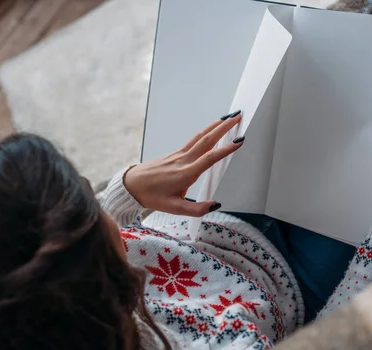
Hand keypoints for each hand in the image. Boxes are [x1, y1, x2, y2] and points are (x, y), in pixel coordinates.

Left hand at [124, 112, 243, 215]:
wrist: (132, 185)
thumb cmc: (151, 196)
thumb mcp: (174, 209)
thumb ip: (197, 209)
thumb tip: (215, 205)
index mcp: (186, 174)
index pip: (210, 158)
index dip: (226, 149)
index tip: (239, 141)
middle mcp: (183, 160)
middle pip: (207, 140)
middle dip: (224, 128)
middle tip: (238, 117)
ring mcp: (179, 154)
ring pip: (200, 136)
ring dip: (216, 126)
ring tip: (228, 118)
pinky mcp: (175, 153)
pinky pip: (194, 139)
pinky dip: (206, 131)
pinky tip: (211, 129)